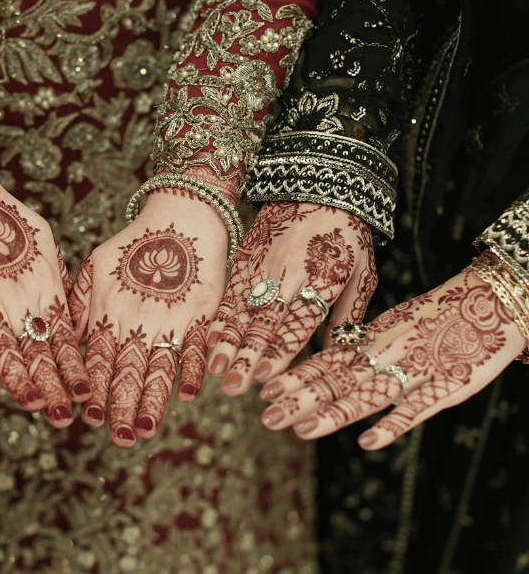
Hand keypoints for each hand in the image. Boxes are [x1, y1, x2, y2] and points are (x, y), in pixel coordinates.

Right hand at [0, 126, 88, 427]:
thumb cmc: (4, 212)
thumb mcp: (42, 240)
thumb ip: (55, 280)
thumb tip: (66, 315)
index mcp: (42, 281)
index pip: (62, 335)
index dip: (72, 367)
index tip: (83, 394)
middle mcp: (16, 294)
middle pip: (36, 351)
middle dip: (51, 386)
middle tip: (63, 416)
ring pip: (3, 350)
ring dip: (18, 382)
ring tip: (32, 405)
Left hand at [67, 190, 227, 445]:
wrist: (180, 216)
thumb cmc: (132, 244)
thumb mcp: (95, 268)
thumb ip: (80, 306)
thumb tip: (66, 341)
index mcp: (109, 310)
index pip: (99, 359)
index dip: (94, 391)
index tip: (90, 420)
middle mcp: (138, 318)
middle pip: (127, 370)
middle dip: (121, 408)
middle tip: (118, 439)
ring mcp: (171, 316)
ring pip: (159, 367)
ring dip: (152, 402)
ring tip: (144, 431)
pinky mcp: (201, 312)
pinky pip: (196, 347)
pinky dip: (192, 371)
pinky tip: (188, 396)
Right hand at [207, 202, 375, 394]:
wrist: (318, 186)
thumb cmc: (346, 235)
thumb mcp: (362, 274)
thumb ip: (349, 316)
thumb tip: (340, 353)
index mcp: (321, 281)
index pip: (297, 323)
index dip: (280, 351)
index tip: (265, 378)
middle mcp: (288, 276)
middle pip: (265, 324)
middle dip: (248, 358)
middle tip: (235, 387)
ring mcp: (263, 267)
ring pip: (243, 311)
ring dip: (229, 344)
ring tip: (217, 370)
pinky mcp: (246, 258)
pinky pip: (231, 293)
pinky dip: (220, 318)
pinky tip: (211, 339)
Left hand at [257, 267, 525, 449]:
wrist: (493, 300)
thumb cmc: (439, 315)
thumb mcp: (393, 324)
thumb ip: (362, 345)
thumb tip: (327, 360)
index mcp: (374, 340)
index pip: (327, 361)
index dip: (297, 377)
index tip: (266, 390)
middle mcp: (387, 355)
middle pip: (338, 380)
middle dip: (301, 400)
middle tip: (268, 418)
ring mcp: (415, 371)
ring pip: (368, 395)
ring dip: (334, 414)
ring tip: (302, 430)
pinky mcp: (447, 387)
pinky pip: (417, 408)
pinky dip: (393, 425)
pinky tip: (368, 442)